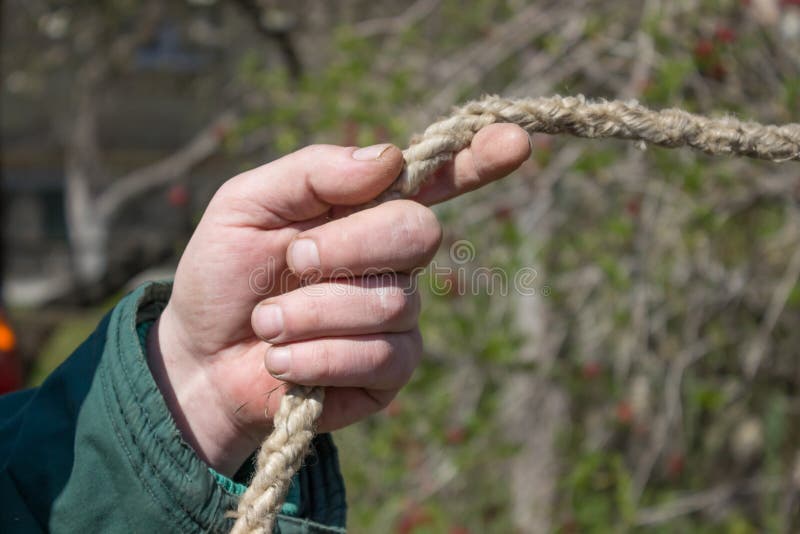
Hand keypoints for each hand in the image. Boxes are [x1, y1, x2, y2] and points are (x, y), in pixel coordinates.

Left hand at [147, 124, 530, 475]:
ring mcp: (397, 317)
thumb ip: (312, 173)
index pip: (436, 180)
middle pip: (419, 232)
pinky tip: (284, 362)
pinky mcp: (390, 372)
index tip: (515, 141)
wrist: (204, 360)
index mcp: (364, 210)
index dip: (478, 159)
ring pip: (390, 301)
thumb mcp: (246, 205)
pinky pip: (380, 356)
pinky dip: (317, 356)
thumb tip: (390, 159)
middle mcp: (393, 260)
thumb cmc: (225, 275)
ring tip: (268, 323)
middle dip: (345, 245)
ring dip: (311, 311)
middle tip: (291, 259)